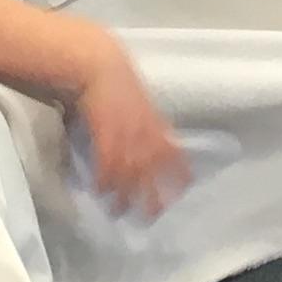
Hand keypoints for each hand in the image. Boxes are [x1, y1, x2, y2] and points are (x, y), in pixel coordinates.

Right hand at [71, 49, 192, 210]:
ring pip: (130, 174)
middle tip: (151, 217)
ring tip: (119, 212)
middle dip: (154, 196)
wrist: (97, 64)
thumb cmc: (115, 80)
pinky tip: (100, 191)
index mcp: (156, 124)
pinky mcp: (106, 135)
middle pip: (154, 172)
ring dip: (125, 195)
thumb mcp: (140, 101)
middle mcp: (145, 133)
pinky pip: (108, 165)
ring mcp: (126, 135)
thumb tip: (153, 140)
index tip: (185, 190)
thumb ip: (148, 122)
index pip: (176, 155)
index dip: (181, 174)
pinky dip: (105, 181)